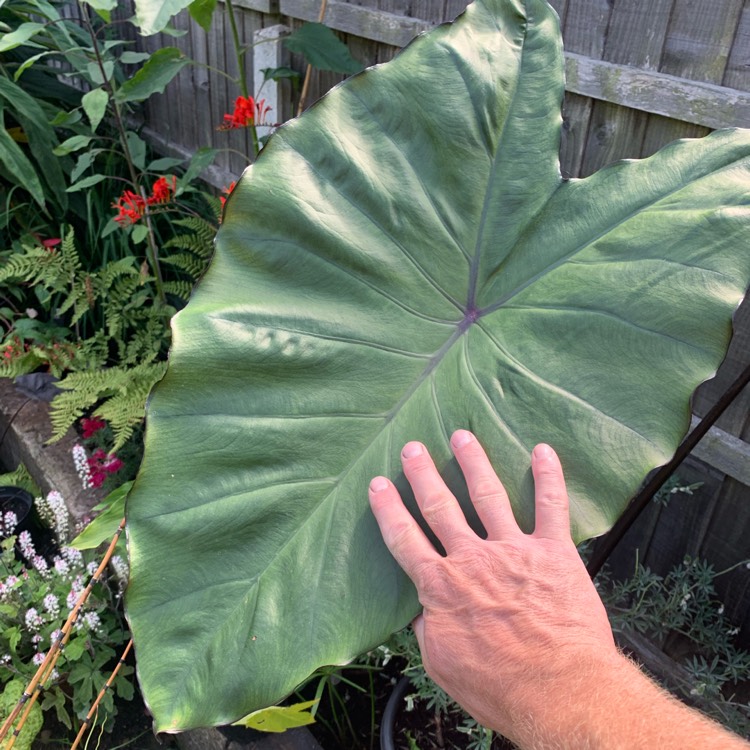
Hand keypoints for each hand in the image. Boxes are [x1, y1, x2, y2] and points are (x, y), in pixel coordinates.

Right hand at [368, 430, 618, 742]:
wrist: (557, 689)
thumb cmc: (500, 686)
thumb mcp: (442, 665)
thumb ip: (428, 630)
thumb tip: (420, 611)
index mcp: (442, 585)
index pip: (405, 538)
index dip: (389, 509)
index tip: (378, 484)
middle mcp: (472, 557)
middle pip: (441, 505)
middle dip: (423, 474)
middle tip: (413, 447)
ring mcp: (513, 549)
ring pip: (487, 494)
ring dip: (473, 462)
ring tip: (462, 435)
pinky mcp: (553, 551)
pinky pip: (551, 506)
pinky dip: (548, 476)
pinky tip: (543, 451)